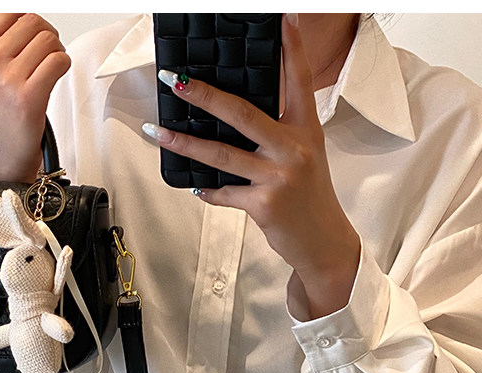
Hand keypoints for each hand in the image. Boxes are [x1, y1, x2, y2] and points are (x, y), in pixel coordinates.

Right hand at [0, 13, 70, 182]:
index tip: (35, 36)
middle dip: (47, 36)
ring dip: (57, 52)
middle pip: (32, 22)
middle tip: (48, 55)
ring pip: (48, 40)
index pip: (8, 12)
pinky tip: (55, 78)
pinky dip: (64, 66)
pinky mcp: (28, 97)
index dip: (28, 22)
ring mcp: (7, 80)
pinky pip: (58, 61)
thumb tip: (19, 20)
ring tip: (50, 70)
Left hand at [142, 15, 359, 318]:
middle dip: (204, 95)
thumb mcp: (304, 155)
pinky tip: (193, 185)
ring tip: (158, 132)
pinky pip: (224, 193)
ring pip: (222, 154)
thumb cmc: (309, 196)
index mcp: (306, 129)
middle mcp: (294, 148)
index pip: (297, 79)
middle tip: (176, 80)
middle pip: (242, 113)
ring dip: (185, 144)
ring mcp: (279, 176)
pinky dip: (206, 191)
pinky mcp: (264, 205)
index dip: (287, 48)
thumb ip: (277, 133)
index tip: (278, 18)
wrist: (323, 242)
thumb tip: (232, 116)